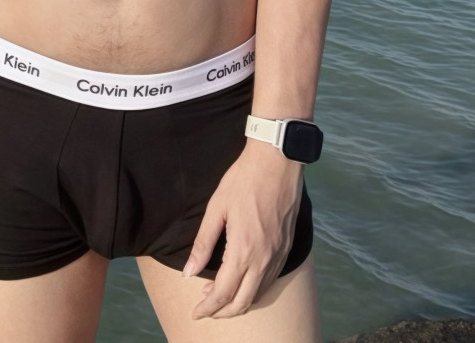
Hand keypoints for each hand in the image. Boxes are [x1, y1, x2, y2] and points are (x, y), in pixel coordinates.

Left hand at [182, 142, 303, 319]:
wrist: (277, 161)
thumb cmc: (243, 180)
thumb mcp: (217, 207)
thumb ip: (203, 243)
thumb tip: (188, 272)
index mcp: (244, 250)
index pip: (223, 293)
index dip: (207, 307)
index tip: (195, 313)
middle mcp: (264, 259)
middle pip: (242, 302)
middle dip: (222, 312)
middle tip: (205, 309)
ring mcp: (278, 255)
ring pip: (258, 294)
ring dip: (238, 302)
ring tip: (218, 294)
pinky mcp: (286, 249)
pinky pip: (270, 281)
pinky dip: (254, 290)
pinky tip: (242, 281)